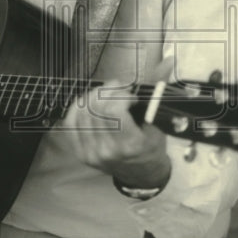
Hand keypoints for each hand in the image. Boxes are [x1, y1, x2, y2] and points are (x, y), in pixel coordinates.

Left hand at [63, 74, 171, 190]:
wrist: (142, 175)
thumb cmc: (151, 149)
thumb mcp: (158, 123)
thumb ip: (156, 92)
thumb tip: (166, 62)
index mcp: (129, 145)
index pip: (114, 109)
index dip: (121, 94)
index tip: (130, 94)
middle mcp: (107, 150)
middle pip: (96, 107)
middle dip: (108, 90)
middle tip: (119, 89)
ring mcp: (91, 152)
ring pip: (83, 112)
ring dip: (94, 96)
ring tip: (107, 94)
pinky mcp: (81, 152)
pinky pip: (71, 122)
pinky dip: (79, 107)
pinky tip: (90, 103)